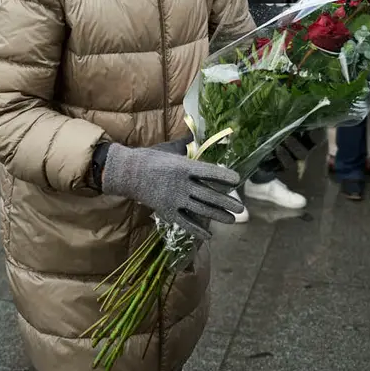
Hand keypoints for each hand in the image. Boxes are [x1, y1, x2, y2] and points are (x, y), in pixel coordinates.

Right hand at [100, 143, 242, 240]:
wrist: (128, 174)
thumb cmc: (150, 158)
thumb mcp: (169, 148)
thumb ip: (185, 144)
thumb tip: (196, 135)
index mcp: (183, 167)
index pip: (209, 172)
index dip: (224, 176)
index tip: (237, 180)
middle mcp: (181, 184)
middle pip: (208, 195)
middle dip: (226, 202)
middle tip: (241, 208)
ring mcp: (175, 199)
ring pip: (201, 209)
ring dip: (218, 215)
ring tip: (232, 220)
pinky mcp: (167, 211)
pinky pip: (185, 223)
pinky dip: (197, 230)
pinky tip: (209, 235)